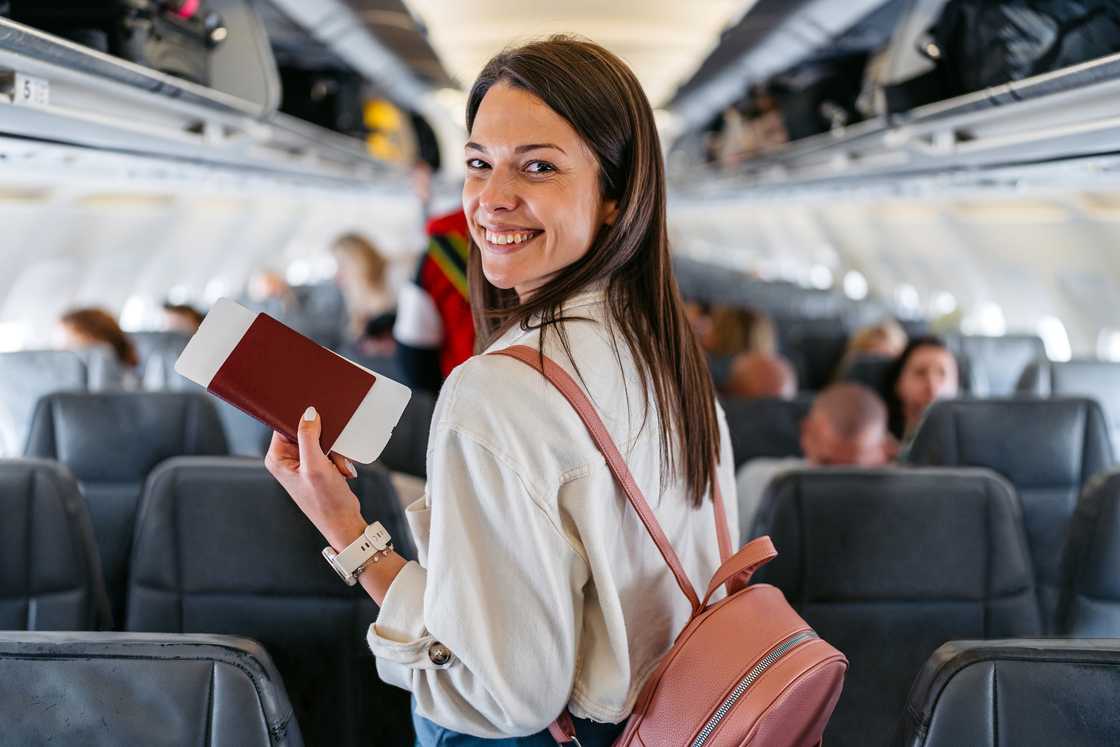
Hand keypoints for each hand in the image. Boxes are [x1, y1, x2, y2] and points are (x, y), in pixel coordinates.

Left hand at [265, 406, 366, 549]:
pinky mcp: (316, 466)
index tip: (319, 427)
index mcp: (277, 458)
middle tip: (332, 456)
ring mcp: (302, 463)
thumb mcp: (316, 466)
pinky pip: (329, 450)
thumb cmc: (325, 502)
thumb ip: (309, 437)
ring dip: (334, 452)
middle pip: (306, 431)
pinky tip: (341, 472)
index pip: (285, 425)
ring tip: (337, 468)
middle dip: (325, 441)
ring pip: (321, 440)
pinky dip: (338, 459)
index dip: (303, 422)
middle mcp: (287, 459)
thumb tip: (308, 413)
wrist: (343, 522)